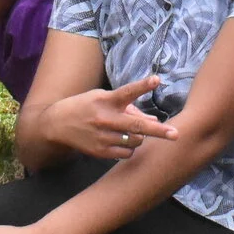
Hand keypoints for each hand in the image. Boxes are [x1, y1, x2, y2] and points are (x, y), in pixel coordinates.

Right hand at [48, 73, 177, 160]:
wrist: (57, 125)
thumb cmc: (85, 107)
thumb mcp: (102, 98)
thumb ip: (127, 107)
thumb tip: (151, 119)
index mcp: (106, 100)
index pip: (127, 92)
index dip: (143, 85)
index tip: (157, 79)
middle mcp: (106, 119)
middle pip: (137, 125)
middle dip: (159, 131)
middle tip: (176, 134)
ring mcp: (103, 137)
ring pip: (135, 141)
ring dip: (140, 137)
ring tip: (130, 131)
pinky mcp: (100, 152)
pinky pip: (126, 153)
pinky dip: (129, 148)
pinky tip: (121, 141)